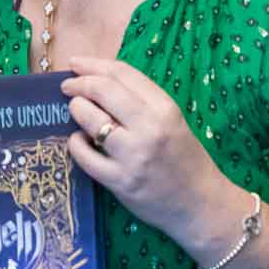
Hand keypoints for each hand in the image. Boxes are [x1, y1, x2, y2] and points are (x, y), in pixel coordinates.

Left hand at [62, 56, 235, 255]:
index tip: (76, 64)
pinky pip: (85, 156)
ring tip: (75, 110)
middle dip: (79, 84)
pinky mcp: (119, 181)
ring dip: (77, 110)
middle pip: (104, 91)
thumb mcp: (172, 121)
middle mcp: (150, 128)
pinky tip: (79, 141)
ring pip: (91, 120)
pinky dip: (76, 144)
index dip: (94, 65)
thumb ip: (142, 102)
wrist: (201, 204)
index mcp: (165, 109)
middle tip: (67, 86)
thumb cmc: (186, 159)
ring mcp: (133, 155)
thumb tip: (99, 82)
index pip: (123, 75)